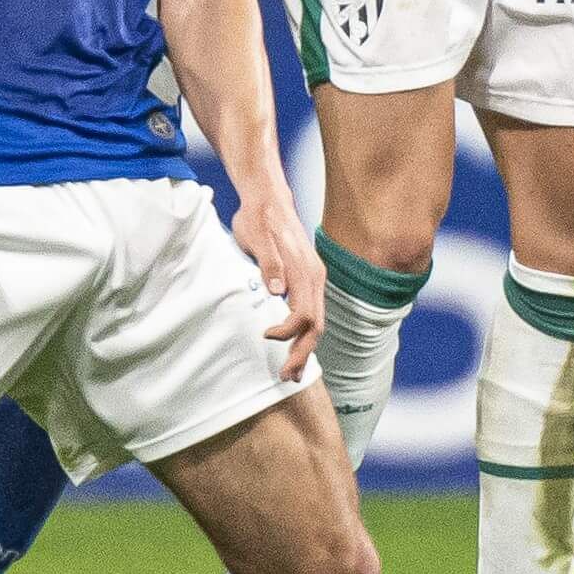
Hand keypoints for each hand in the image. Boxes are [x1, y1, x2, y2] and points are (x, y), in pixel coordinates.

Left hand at [231, 194, 323, 379]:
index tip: (265, 335)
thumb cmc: (258, 217)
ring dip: (305, 348)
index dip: (287, 331)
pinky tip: (294, 345)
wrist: (267, 197)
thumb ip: (269, 262)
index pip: (304, 314)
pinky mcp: (308, 278)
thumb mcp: (256, 236)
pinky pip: (313, 312)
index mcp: (304, 269)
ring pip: (317, 321)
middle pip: (316, 325)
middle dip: (302, 354)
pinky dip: (305, 334)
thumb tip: (277, 291)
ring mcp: (314, 278)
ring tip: (291, 372)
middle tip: (286, 377)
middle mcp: (315, 276)